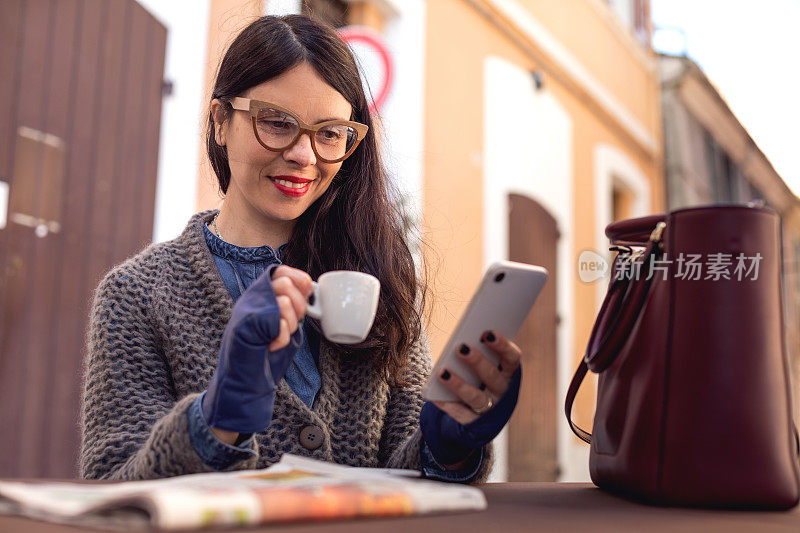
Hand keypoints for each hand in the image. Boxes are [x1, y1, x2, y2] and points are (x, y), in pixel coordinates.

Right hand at [201, 265, 312, 433]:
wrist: (245, 385)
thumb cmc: (266, 359)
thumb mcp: (285, 327)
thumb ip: (294, 308)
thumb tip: (310, 289)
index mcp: (260, 298)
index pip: (281, 271)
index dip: (299, 280)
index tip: (307, 296)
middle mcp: (250, 299)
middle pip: (285, 282)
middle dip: (298, 307)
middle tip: (288, 327)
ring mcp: (246, 310)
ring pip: (285, 299)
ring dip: (289, 324)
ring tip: (277, 339)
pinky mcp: (246, 323)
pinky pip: (279, 320)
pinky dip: (282, 338)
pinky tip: (271, 347)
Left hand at [419, 331, 521, 466]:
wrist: (477, 418)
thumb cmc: (478, 379)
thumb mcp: (483, 367)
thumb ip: (479, 353)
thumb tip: (462, 341)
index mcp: (509, 374)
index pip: (512, 358)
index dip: (503, 345)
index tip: (487, 332)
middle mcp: (503, 393)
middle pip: (492, 376)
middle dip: (477, 361)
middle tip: (461, 347)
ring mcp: (491, 411)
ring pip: (476, 397)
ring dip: (459, 384)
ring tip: (442, 372)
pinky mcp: (475, 425)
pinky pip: (461, 415)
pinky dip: (447, 405)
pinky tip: (434, 395)